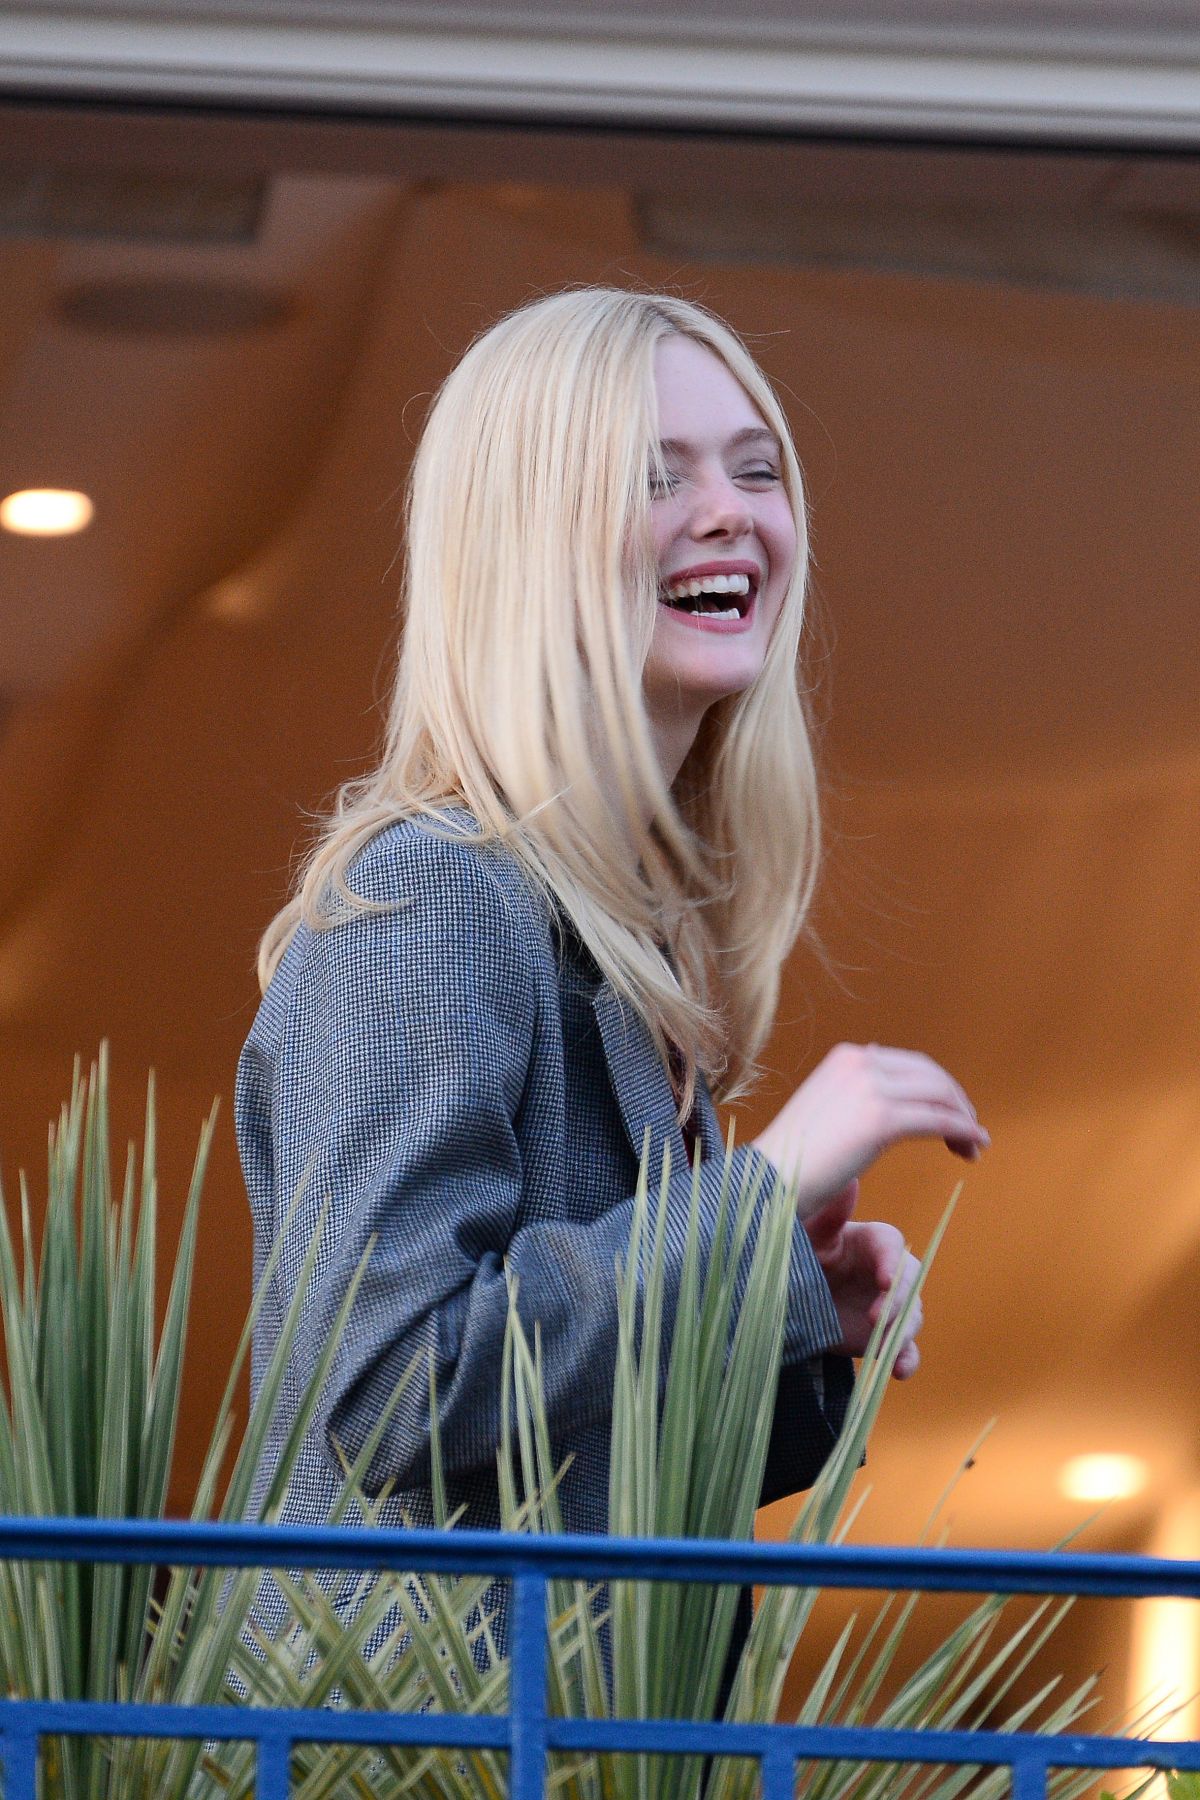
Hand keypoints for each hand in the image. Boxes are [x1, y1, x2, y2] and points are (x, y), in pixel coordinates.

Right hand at [751, 1042, 987, 1221]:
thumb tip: (887, 1094)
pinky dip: (963, 1131)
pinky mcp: (881, 1119)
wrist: (769, 1180)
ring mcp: (871, 1088)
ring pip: (940, 1096)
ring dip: (964, 1120)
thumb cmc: (794, 1159)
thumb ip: (856, 1096)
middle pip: (931, 1075)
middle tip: (970, 1133)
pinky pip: (938, 1121)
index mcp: (847, 1057)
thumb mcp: (827, 1111)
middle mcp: (861, 1063)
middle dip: (957, 1102)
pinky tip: (973, 1147)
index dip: (939, 1089)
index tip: (952, 1115)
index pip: (911, 1064)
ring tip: (973, 1147)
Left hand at [804, 1181, 922, 1378]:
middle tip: (877, 1315)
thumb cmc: (803, 1252)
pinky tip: (898, 1371)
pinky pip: (905, 1349)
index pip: (892, 1247)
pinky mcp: (885, 1336)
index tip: (883, 1279)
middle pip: (909, 1283)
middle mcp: (888, 1274)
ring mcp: (890, 1307)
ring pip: (911, 1317)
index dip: (891, 1262)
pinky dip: (906, 1359)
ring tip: (885, 1347)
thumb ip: (832, 1215)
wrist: (793, 1295)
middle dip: (897, 1300)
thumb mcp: (810, 1234)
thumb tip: (850, 1182)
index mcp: (872, 1243)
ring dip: (901, 1331)